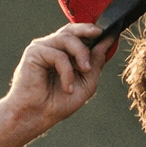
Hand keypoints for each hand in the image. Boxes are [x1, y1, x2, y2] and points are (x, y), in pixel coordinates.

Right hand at [0, 24, 114, 136]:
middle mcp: (51, 48)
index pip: (79, 36)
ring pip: (67, 38)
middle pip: (72, 30)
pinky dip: (67, 72)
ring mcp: (42, 48)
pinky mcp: (34, 53)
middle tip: (101, 34)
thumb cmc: (56, 103)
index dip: (93, 33)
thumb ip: (95, 63)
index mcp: (62, 53)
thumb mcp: (86, 83)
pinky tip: (67, 87)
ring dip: (81, 54)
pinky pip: (59, 55)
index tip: (111, 33)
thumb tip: (106, 42)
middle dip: (88, 30)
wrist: (36, 116)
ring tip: (85, 70)